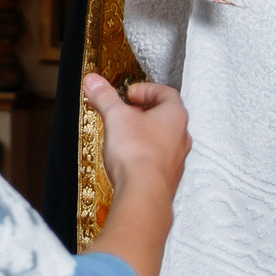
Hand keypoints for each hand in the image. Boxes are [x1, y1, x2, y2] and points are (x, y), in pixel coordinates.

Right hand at [83, 72, 187, 275]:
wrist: (143, 195)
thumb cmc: (136, 153)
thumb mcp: (115, 116)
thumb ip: (104, 96)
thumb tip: (93, 80)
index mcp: (175, 116)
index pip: (166, 93)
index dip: (147, 90)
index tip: (128, 94)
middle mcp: (182, 137)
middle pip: (165, 116)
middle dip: (144, 112)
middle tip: (125, 112)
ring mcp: (177, 160)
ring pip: (163, 140)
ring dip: (145, 134)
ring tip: (124, 136)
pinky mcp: (168, 179)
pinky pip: (158, 161)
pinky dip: (145, 155)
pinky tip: (128, 160)